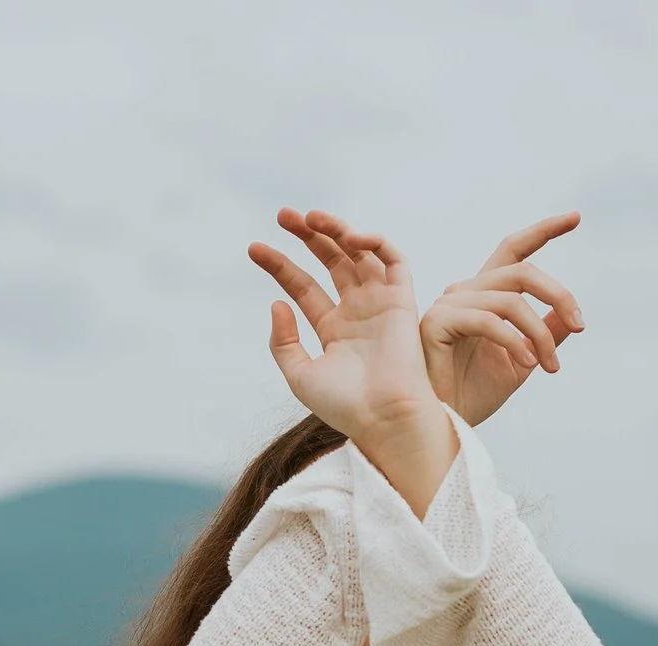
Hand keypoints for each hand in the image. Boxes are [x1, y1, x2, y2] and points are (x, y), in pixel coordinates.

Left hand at [249, 208, 455, 511]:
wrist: (385, 418)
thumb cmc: (345, 406)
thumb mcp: (299, 375)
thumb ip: (282, 342)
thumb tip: (277, 303)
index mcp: (333, 330)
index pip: (302, 286)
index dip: (278, 265)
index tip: (254, 248)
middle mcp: (357, 312)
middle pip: (330, 261)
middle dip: (308, 236)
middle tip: (283, 215)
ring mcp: (380, 304)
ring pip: (359, 253)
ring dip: (336, 230)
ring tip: (310, 217)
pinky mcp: (403, 301)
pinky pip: (393, 260)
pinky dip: (375, 241)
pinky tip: (349, 237)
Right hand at [421, 212, 586, 425]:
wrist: (443, 425)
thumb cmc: (473, 394)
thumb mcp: (522, 363)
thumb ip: (545, 337)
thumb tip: (572, 320)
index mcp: (485, 296)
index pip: (515, 251)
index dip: (544, 231)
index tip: (576, 217)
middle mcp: (466, 291)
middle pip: (522, 271)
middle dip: (558, 295)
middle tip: (580, 326)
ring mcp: (449, 304)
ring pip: (510, 300)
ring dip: (540, 333)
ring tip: (549, 366)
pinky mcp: (436, 322)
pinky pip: (487, 321)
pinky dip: (515, 342)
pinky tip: (527, 364)